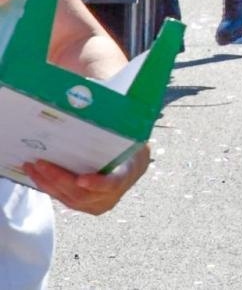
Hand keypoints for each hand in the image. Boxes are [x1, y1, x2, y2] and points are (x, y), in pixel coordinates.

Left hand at [24, 145, 149, 215]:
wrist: (131, 169)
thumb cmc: (127, 150)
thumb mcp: (127, 142)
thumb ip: (113, 138)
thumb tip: (99, 114)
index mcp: (124, 178)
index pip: (111, 184)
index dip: (96, 184)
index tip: (81, 180)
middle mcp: (110, 198)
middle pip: (81, 194)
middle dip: (58, 179)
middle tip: (40, 163)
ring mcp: (96, 206)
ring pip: (68, 199)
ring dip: (47, 184)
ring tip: (31, 168)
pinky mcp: (83, 207)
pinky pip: (64, 199)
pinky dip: (49, 188)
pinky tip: (37, 176)